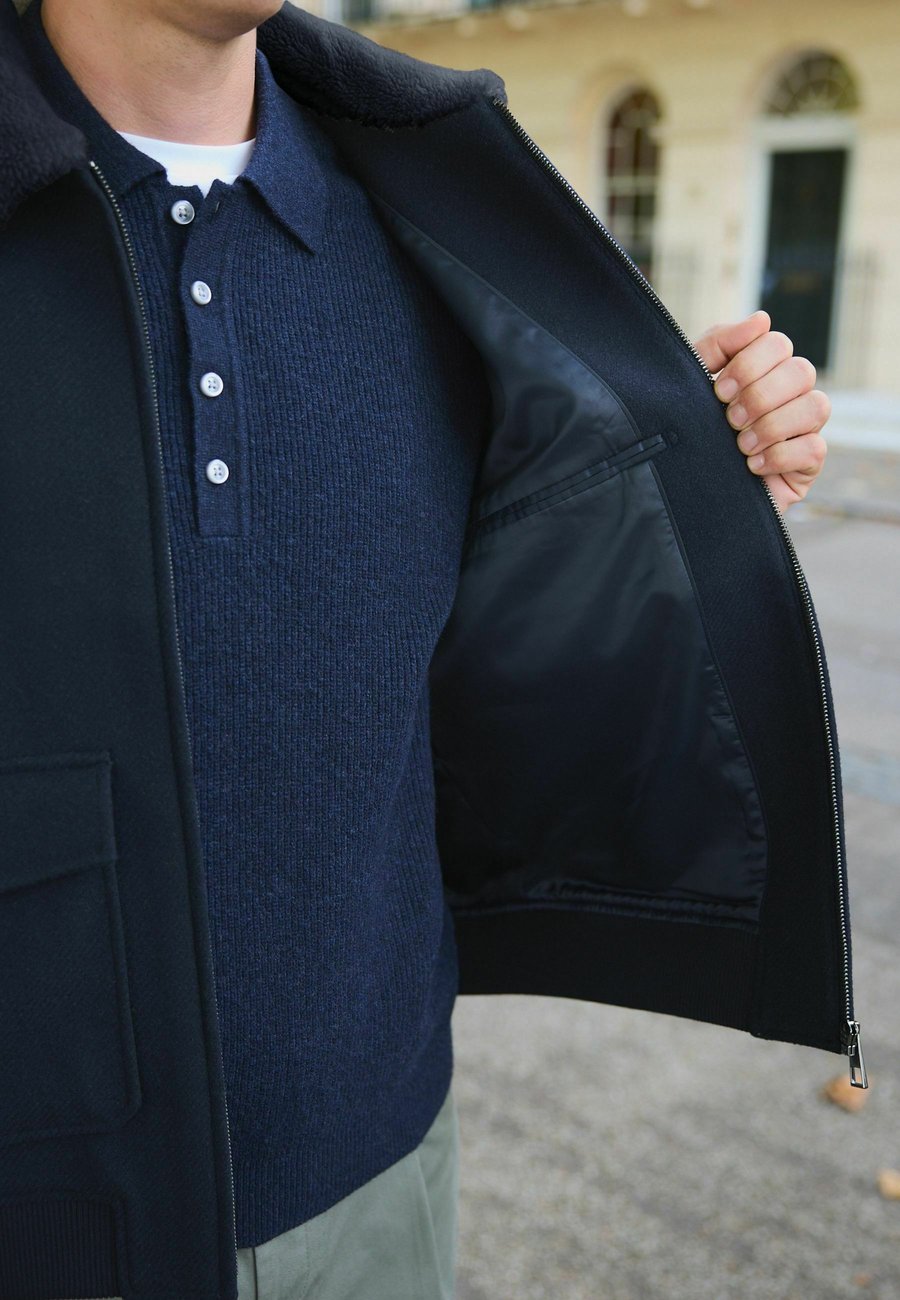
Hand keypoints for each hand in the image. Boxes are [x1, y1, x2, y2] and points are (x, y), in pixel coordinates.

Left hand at [693, 310, 830, 514]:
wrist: (681, 490)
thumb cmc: (689, 429)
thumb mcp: (692, 382)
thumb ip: (719, 345)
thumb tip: (762, 319)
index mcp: (764, 370)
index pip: (778, 344)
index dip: (750, 364)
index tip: (718, 390)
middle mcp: (789, 395)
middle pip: (802, 371)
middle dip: (760, 395)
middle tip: (729, 418)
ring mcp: (803, 429)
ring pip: (816, 407)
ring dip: (772, 425)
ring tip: (740, 445)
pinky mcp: (806, 466)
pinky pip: (814, 449)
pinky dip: (779, 456)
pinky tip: (751, 467)